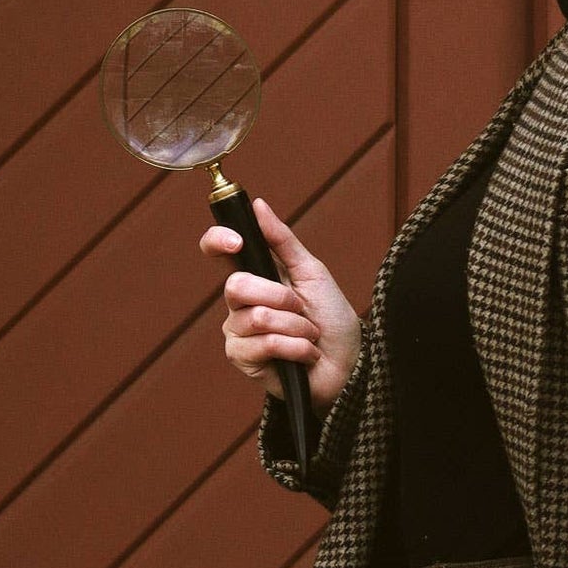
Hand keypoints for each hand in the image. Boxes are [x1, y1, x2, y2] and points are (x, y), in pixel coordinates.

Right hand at [200, 197, 361, 413]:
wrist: (350, 363)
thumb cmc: (331, 319)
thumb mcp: (312, 273)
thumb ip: (283, 241)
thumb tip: (258, 205)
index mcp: (254, 277)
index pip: (217, 253)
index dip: (217, 242)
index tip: (236, 242)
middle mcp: (239, 304)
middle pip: (236, 285)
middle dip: (281, 296)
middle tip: (301, 308)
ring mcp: (238, 333)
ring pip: (256, 317)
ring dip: (296, 326)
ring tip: (309, 334)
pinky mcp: (244, 361)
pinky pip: (265, 344)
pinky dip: (296, 347)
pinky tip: (306, 355)